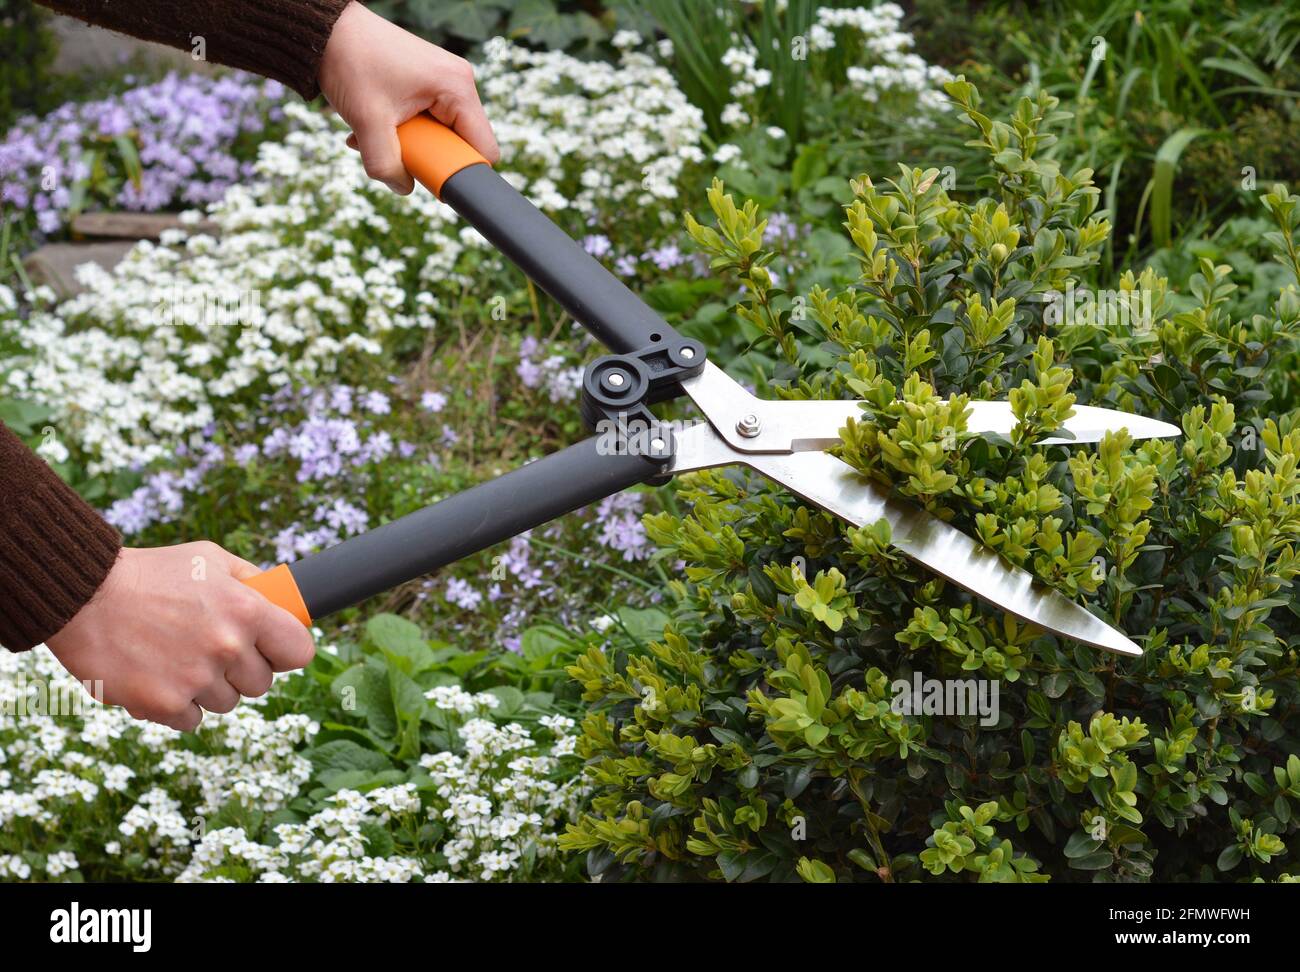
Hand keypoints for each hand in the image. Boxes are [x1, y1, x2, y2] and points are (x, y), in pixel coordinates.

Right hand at [46, 543, 315, 731]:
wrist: (83, 595)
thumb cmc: (150, 573)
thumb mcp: (210, 559)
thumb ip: (251, 581)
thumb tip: (284, 602)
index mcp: (247, 610)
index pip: (299, 651)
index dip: (285, 652)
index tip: (271, 650)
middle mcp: (227, 647)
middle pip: (261, 684)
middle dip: (241, 670)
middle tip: (209, 648)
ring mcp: (195, 679)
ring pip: (226, 702)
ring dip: (207, 687)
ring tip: (176, 656)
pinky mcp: (163, 704)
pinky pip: (191, 720)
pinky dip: (176, 705)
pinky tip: (157, 675)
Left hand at [318, 1, 500, 193]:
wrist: (325, 32)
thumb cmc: (350, 63)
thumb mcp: (367, 123)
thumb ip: (385, 165)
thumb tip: (403, 187)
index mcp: (457, 88)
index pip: (483, 149)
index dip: (460, 171)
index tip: (429, 175)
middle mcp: (457, 83)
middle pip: (460, 144)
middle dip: (426, 156)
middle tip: (395, 149)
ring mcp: (442, 82)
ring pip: (438, 135)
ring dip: (407, 144)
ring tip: (376, 133)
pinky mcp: (425, 84)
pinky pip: (425, 121)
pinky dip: (400, 131)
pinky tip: (372, 125)